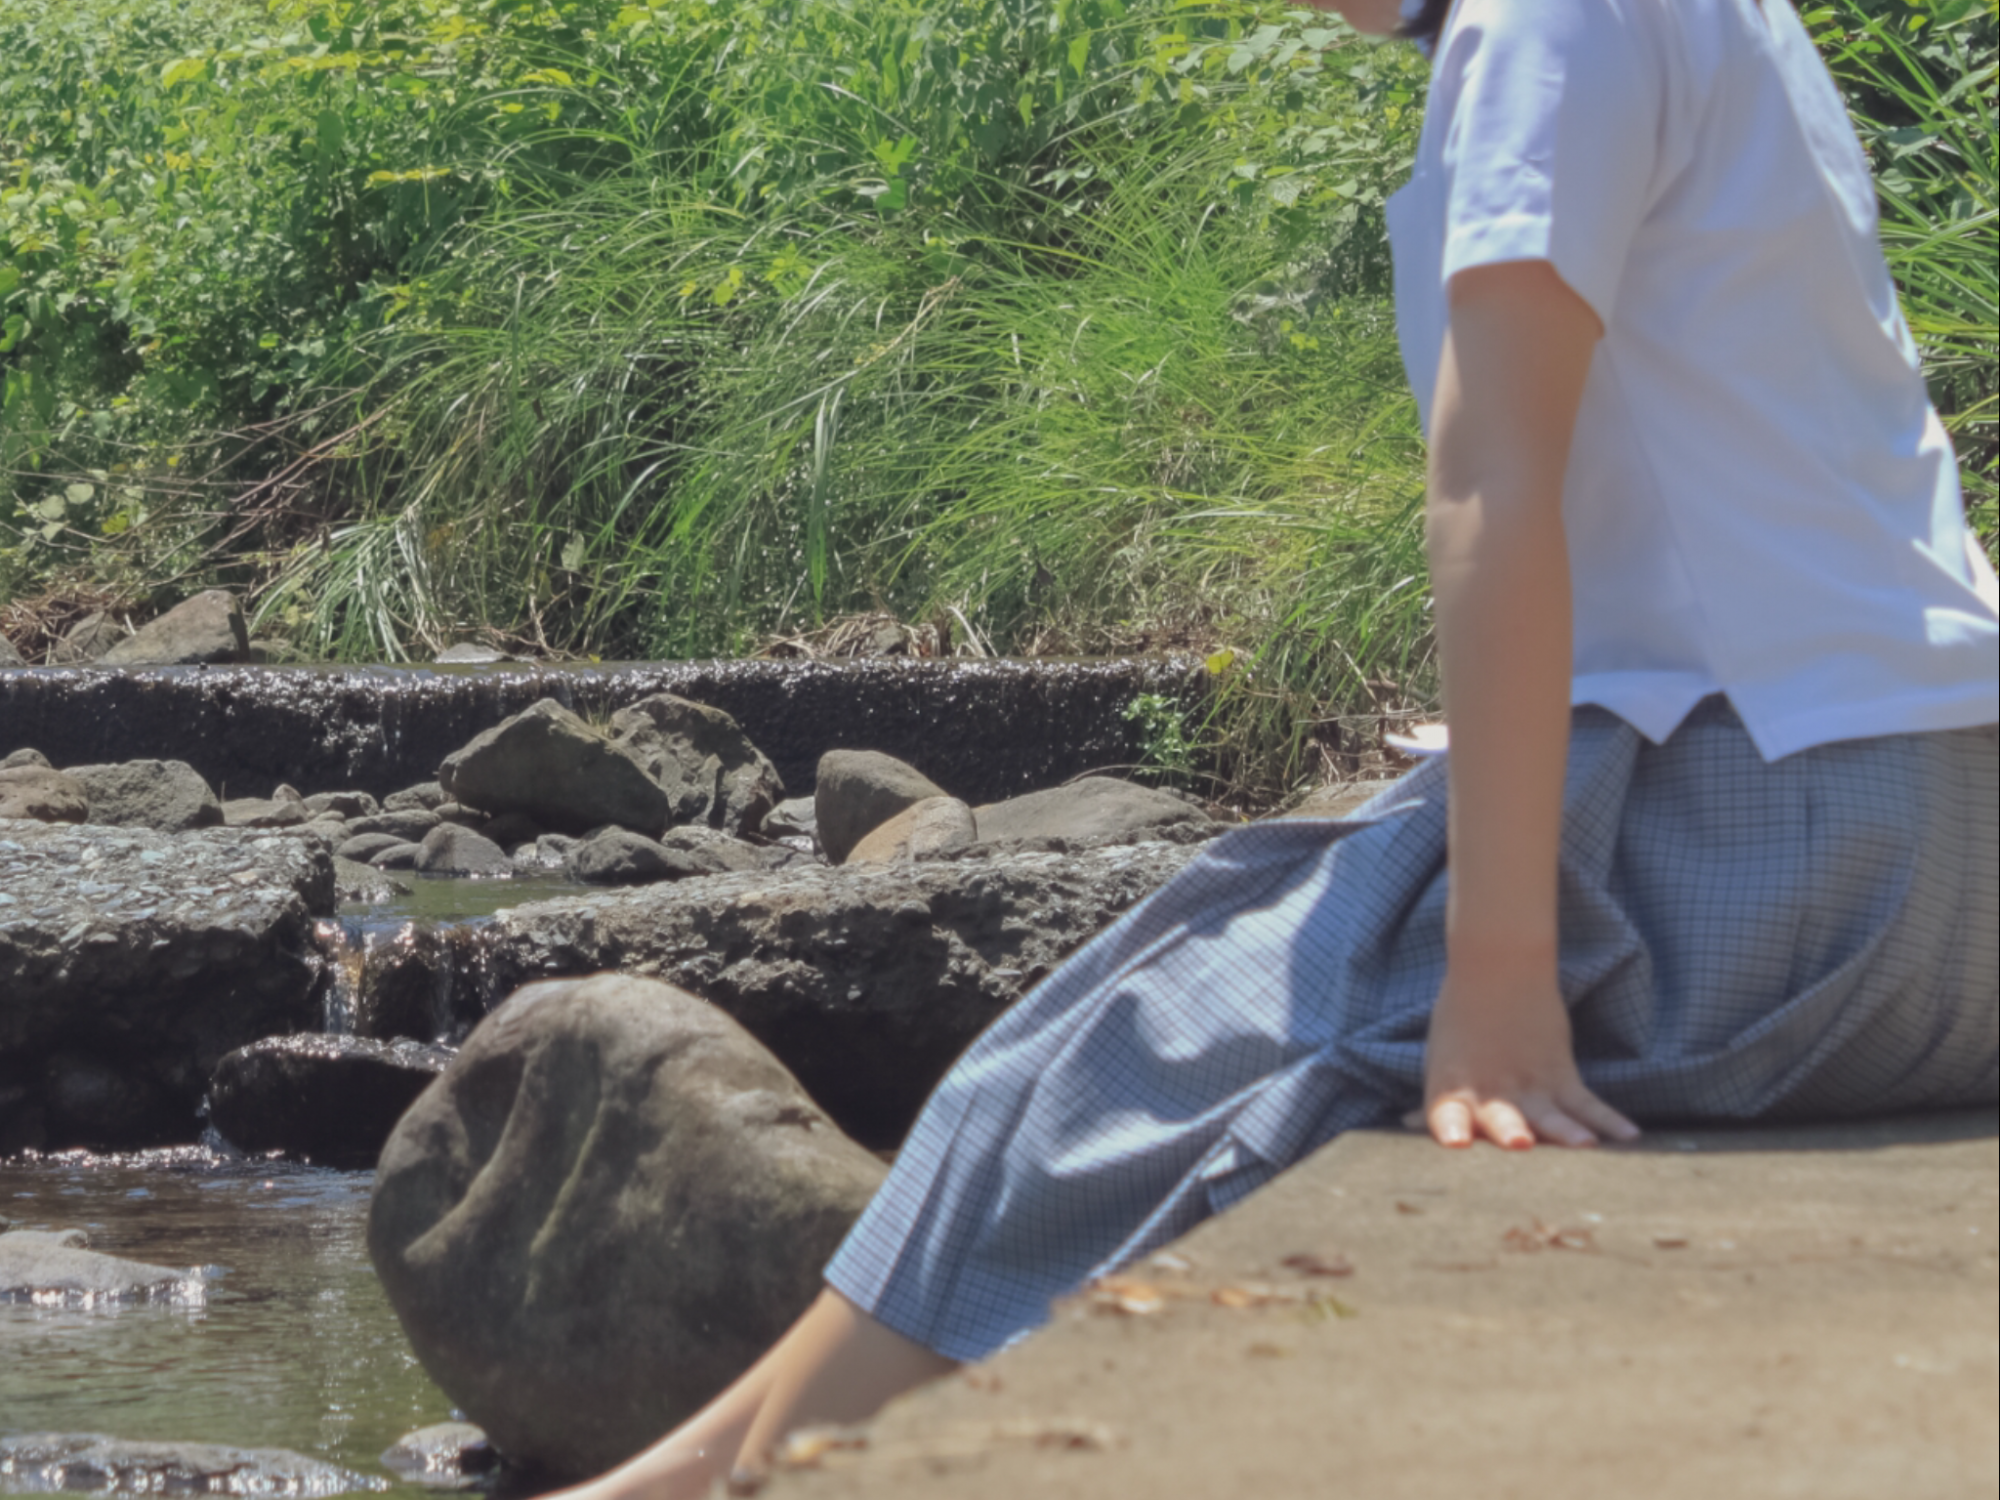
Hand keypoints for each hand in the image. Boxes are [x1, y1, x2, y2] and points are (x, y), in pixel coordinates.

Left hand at [1419, 960, 1638, 1148]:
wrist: (1497, 966)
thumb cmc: (1461, 1019)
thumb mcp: (1441, 1060)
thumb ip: (1439, 1099)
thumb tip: (1409, 1124)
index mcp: (1452, 1088)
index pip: (1447, 1116)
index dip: (1451, 1128)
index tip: (1456, 1143)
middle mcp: (1490, 1090)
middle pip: (1501, 1117)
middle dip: (1510, 1131)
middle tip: (1522, 1143)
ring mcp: (1529, 1083)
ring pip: (1551, 1113)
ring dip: (1567, 1131)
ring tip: (1585, 1145)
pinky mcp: (1560, 1074)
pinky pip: (1586, 1103)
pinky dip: (1608, 1120)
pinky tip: (1629, 1136)